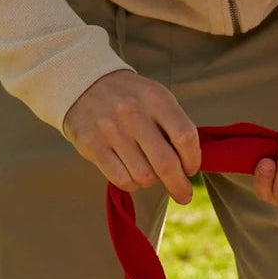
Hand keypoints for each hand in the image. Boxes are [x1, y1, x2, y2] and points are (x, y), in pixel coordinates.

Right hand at [62, 70, 200, 204]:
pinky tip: (130, 172)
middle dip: (178, 185)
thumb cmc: (131, 99)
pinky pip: (122, 180)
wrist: (84, 83)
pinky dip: (131, 183)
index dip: (193, 160)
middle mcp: (133, 112)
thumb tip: (189, 170)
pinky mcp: (92, 145)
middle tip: (183, 195)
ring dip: (150, 181)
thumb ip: (174, 127)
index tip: (191, 170)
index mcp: (155, 98)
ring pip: (144, 176)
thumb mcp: (156, 99)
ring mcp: (111, 129)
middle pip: (165, 164)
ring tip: (146, 169)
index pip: (185, 136)